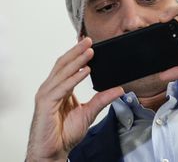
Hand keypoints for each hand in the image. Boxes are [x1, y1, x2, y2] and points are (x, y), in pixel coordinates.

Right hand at [26, 37, 123, 161]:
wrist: (54, 151)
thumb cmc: (64, 133)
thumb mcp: (89, 112)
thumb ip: (102, 99)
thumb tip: (118, 89)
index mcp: (60, 89)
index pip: (68, 66)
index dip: (78, 54)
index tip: (90, 44)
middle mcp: (51, 89)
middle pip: (64, 64)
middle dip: (77, 51)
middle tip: (90, 40)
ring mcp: (47, 95)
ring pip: (62, 72)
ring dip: (77, 60)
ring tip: (89, 51)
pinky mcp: (46, 103)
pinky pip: (62, 87)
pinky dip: (74, 78)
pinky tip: (85, 71)